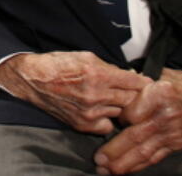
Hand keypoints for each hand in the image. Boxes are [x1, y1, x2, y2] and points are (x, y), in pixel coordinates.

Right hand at [0, 51, 151, 134]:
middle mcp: (96, 95)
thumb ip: (109, 67)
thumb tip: (129, 75)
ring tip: (110, 98)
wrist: (33, 80)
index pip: (134, 81)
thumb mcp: (86, 56)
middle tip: (131, 91)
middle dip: (133, 94)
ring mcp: (90, 112)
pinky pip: (107, 126)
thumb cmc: (58, 65)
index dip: (143, 82)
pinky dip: (107, 118)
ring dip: (119, 106)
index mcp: (98, 74)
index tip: (147, 83)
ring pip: (120, 113)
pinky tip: (100, 110)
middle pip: (131, 100)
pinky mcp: (83, 124)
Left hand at [93, 69, 181, 173]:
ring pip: (144, 151)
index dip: (118, 117)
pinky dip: (139, 165)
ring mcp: (173, 133)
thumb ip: (134, 83)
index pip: (132, 112)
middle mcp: (166, 116)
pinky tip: (124, 170)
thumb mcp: (156, 74)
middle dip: (115, 150)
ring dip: (123, 163)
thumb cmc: (177, 83)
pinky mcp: (177, 144)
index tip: (109, 116)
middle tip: (98, 159)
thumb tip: (110, 87)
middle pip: (136, 135)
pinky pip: (155, 157)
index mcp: (160, 94)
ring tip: (106, 169)